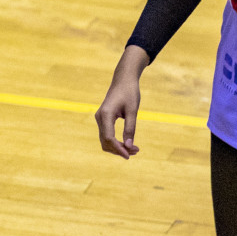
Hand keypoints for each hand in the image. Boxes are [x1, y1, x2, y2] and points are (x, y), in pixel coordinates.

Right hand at [95, 45, 150, 159]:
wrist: (123, 80)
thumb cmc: (129, 92)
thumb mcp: (133, 110)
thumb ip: (130, 128)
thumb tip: (129, 146)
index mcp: (106, 114)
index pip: (109, 138)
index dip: (119, 149)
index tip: (130, 155)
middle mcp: (100, 118)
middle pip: (105, 141)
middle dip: (119, 149)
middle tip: (136, 151)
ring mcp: (100, 119)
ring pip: (105, 140)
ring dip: (118, 147)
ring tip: (134, 149)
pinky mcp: (103, 119)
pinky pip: (106, 135)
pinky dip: (116, 142)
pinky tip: (127, 143)